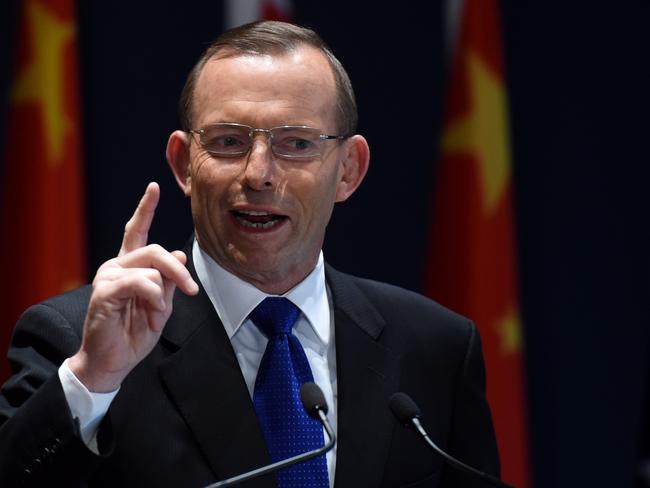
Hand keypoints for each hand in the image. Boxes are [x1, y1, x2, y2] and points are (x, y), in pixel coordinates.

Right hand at [69, 182, 198, 391]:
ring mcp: (108, 277)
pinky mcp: (104, 291)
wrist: (113, 362)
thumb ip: (168, 280)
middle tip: (191, 291)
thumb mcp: (161, 305)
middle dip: (178, 270)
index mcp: (129, 267)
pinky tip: (150, 315)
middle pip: (156, 250)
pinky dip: (154, 300)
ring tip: (156, 317)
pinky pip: (142, 283)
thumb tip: (180, 255)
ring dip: (163, 296)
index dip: (145, 209)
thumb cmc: (135, 333)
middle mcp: (116, 266)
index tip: (154, 187)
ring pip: (152, 268)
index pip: (136, 231)